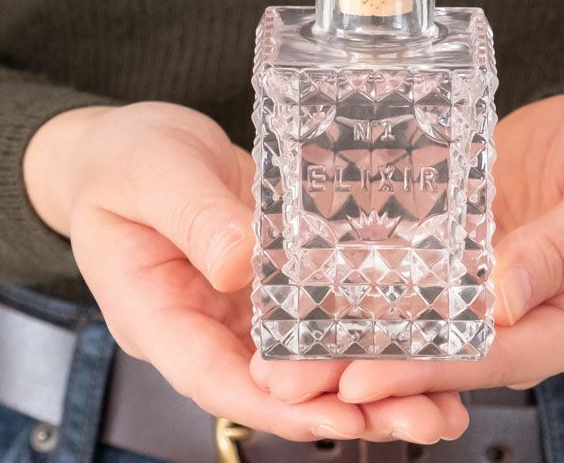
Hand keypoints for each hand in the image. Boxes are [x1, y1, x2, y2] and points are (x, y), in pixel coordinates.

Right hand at [24, 102, 467, 441]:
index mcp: (159, 313)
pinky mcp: (269, 280)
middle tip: (420, 417)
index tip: (340, 417)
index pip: (216, 376)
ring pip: (304, 361)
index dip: (278, 404)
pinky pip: (316, 313)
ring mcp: (240, 307)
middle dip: (345, 408)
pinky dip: (360, 332)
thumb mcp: (152, 175)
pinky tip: (414, 339)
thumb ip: (195, 218)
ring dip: (367, 385)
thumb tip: (242, 265)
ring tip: (438, 401)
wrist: (131, 146)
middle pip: (274, 386)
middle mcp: (205, 323)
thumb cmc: (125, 160)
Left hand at [251, 92, 563, 413]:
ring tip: (296, 340)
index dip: (431, 369)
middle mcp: (535, 316)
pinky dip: (384, 276)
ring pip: (431, 315)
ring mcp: (502, 283)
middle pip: (454, 351)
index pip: (500, 357)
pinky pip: (429, 266)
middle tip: (298, 374)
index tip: (363, 374)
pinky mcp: (478, 247)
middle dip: (379, 363)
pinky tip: (330, 276)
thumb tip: (503, 301)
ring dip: (368, 327)